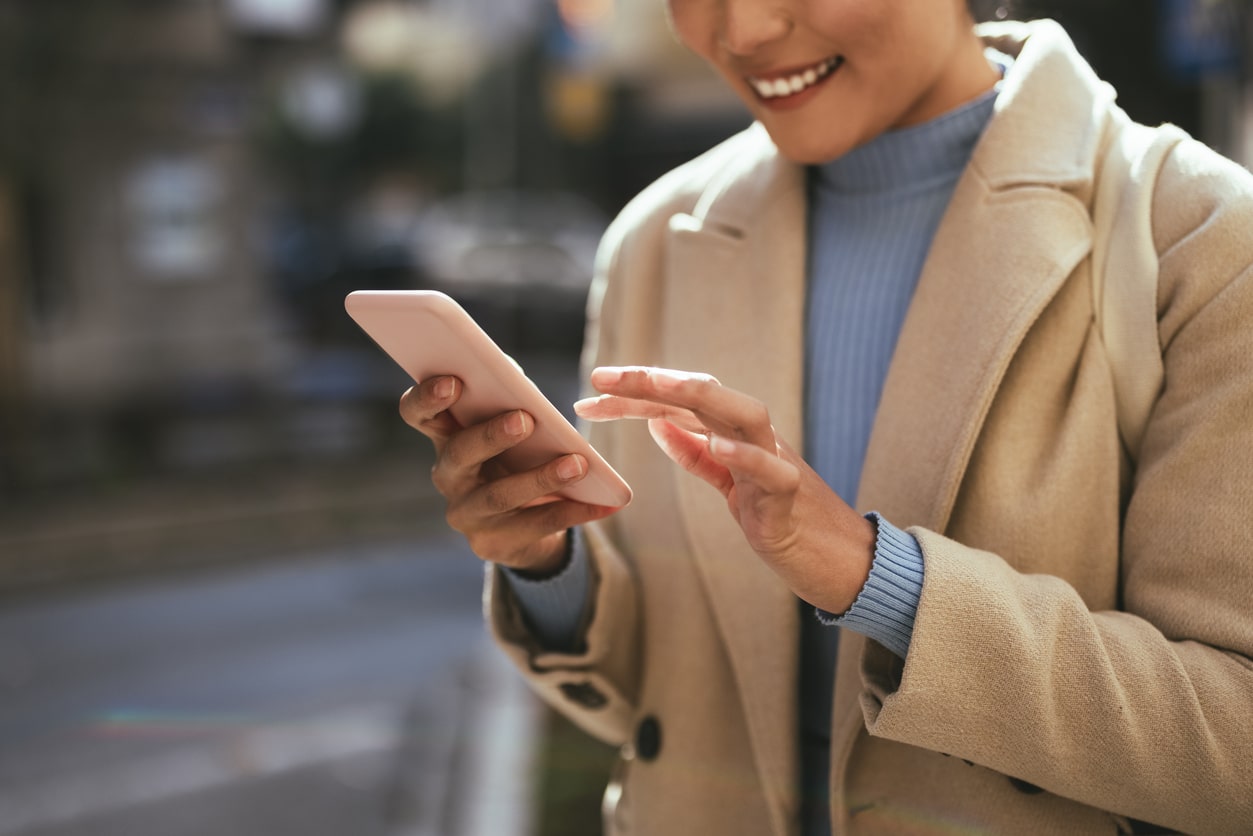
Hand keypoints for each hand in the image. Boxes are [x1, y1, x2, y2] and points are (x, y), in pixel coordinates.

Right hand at [399, 375, 618, 573]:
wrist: (523, 526)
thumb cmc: (517, 457)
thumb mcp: (510, 429)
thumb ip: (508, 399)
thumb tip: (514, 375)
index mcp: (445, 437)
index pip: (417, 413)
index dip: (427, 397)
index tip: (454, 381)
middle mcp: (448, 476)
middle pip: (459, 453)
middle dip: (491, 435)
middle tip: (525, 419)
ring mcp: (466, 514)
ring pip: (500, 495)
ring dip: (541, 477)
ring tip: (578, 464)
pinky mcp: (491, 545)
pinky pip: (534, 525)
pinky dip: (572, 511)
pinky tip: (599, 504)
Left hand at [575, 366, 874, 613]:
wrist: (840, 562)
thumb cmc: (783, 521)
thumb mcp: (731, 486)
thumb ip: (698, 454)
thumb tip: (659, 424)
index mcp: (736, 436)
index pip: (680, 401)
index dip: (634, 394)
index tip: (589, 392)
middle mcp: (757, 439)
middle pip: (704, 394)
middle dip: (651, 380)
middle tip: (600, 377)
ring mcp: (778, 463)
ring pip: (744, 413)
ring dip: (698, 394)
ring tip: (654, 384)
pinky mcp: (791, 499)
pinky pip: (771, 471)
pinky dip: (745, 454)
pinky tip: (717, 443)